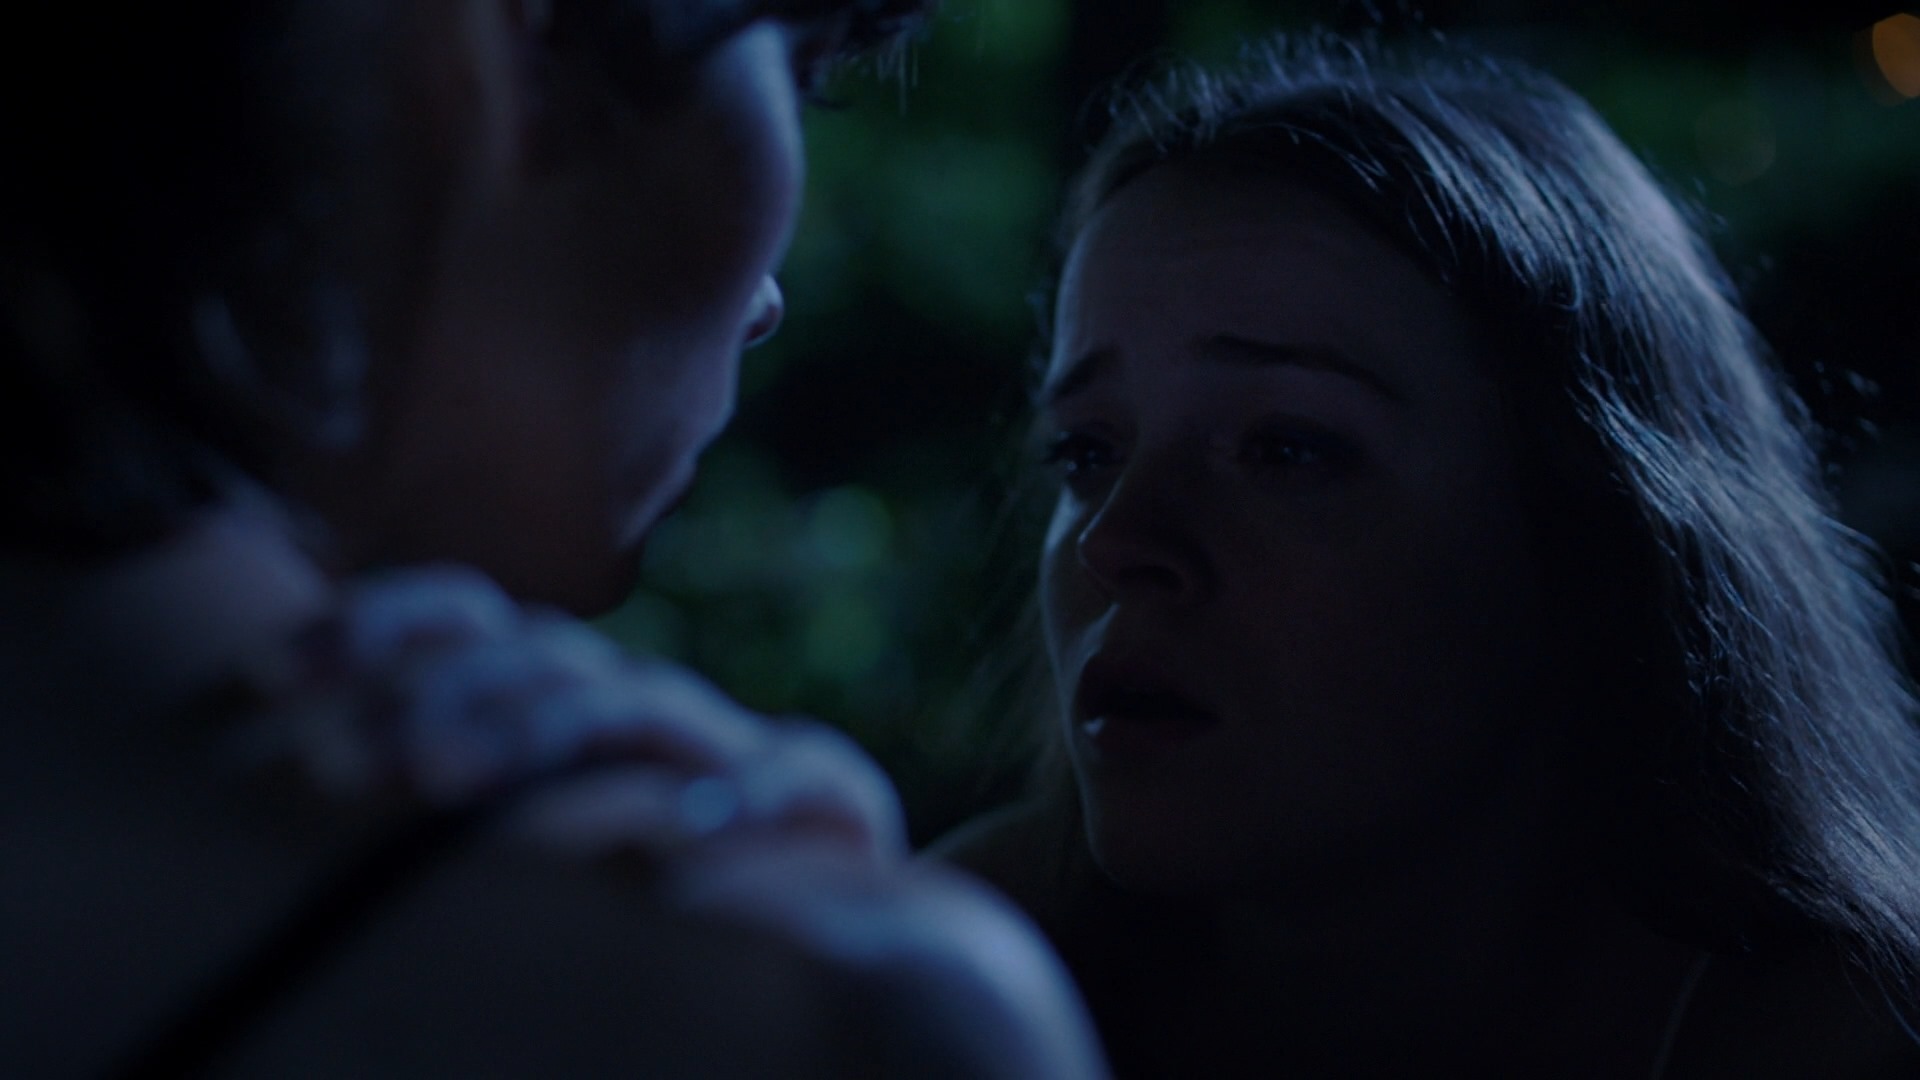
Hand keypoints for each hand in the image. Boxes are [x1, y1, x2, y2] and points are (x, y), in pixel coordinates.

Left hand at [232, 565, 905, 862]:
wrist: (848, 952)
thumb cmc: (643, 916)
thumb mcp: (527, 857)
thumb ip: (442, 807)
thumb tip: (295, 772)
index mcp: (569, 702)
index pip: (478, 623)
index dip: (384, 622)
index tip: (277, 669)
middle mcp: (646, 711)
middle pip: (549, 654)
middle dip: (454, 690)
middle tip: (372, 757)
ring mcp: (736, 753)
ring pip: (647, 706)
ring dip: (547, 731)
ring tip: (448, 783)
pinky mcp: (832, 804)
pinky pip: (808, 783)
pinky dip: (744, 806)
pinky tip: (677, 857)